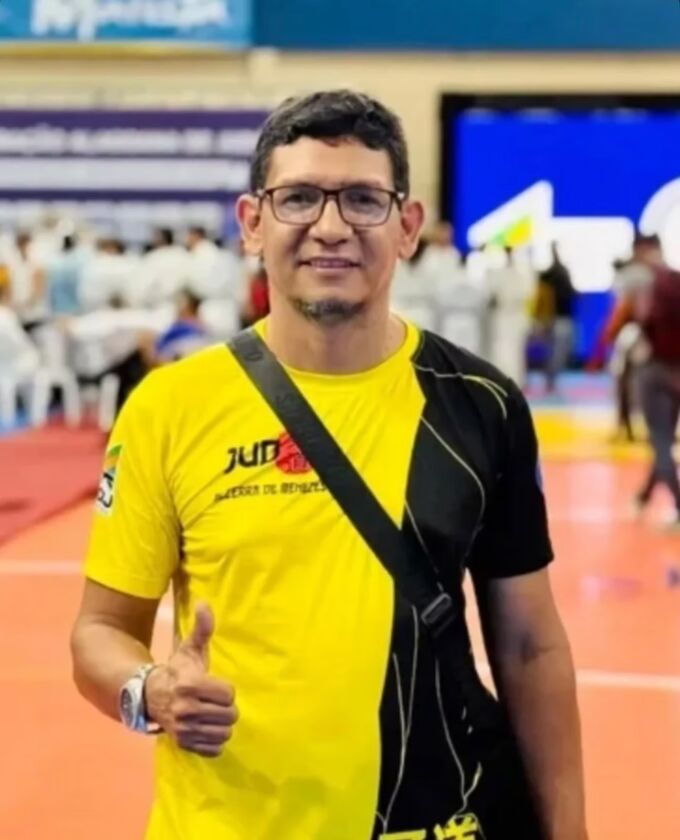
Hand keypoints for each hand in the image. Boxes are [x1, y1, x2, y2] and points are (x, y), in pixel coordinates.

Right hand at [145, 602, 237, 757]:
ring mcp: (184, 729)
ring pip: (224, 733)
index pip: (228, 694)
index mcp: (191, 685)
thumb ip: (201, 629)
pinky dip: (214, 740)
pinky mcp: (184, 744)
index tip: (216, 686)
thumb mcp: (189, 649)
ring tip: (212, 714)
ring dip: (222, 724)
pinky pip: (214, 749)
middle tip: (216, 702)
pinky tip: (206, 728)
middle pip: (230, 715)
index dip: (226, 690)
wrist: (149, 697)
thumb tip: (205, 603)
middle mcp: (186, 709)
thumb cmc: (176, 671)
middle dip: (226, 708)